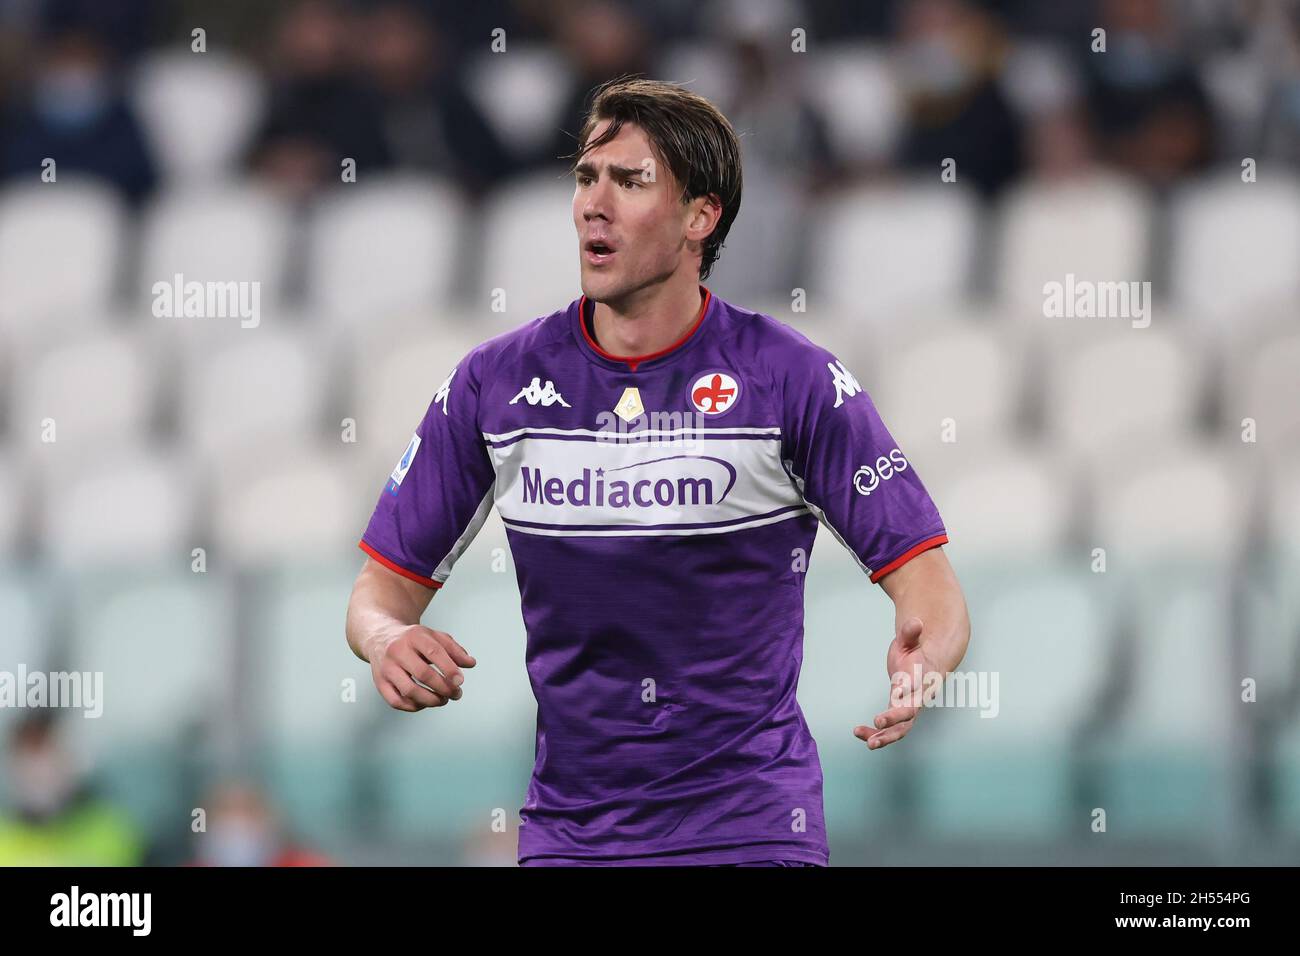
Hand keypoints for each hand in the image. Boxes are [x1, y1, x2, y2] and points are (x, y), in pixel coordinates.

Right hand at [367, 624, 475, 712]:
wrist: (380, 637)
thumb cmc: (413, 640)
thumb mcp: (434, 637)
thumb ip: (454, 649)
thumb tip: (471, 663)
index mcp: (414, 636)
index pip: (434, 652)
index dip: (449, 669)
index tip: (461, 681)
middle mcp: (397, 651)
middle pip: (422, 673)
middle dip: (444, 688)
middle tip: (457, 694)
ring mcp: (386, 668)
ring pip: (409, 690)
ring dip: (431, 700)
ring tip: (443, 700)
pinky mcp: (379, 682)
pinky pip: (396, 701)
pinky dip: (414, 706)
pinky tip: (425, 703)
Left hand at [854, 616, 939, 750]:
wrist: (928, 664)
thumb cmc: (917, 650)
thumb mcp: (911, 638)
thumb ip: (911, 633)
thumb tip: (916, 622)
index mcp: (922, 677)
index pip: (916, 685)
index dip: (907, 689)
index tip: (897, 690)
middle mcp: (918, 696)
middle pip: (910, 712)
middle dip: (896, 718)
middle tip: (878, 722)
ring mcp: (909, 707)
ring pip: (902, 728)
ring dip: (886, 736)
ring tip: (868, 743)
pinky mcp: (899, 713)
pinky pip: (891, 729)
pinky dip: (876, 733)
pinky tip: (859, 733)